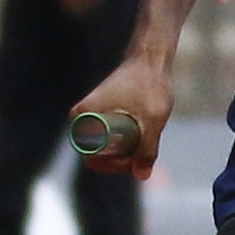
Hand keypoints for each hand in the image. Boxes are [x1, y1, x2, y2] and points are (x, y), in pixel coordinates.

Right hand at [67, 55, 177, 177]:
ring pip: (104, 147)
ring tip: (143, 142)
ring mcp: (89, 116)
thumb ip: (148, 148)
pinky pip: (107, 137)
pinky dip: (123, 142)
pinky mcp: (99, 114)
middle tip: (142, 153)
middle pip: (98, 155)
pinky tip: (140, 137)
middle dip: (120, 160)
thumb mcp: (153, 119)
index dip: (114, 165)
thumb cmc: (150, 85)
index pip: (92, 158)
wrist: (150, 59)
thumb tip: (140, 175)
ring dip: (123, 152)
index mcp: (82, 118)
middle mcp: (80, 118)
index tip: (135, 158)